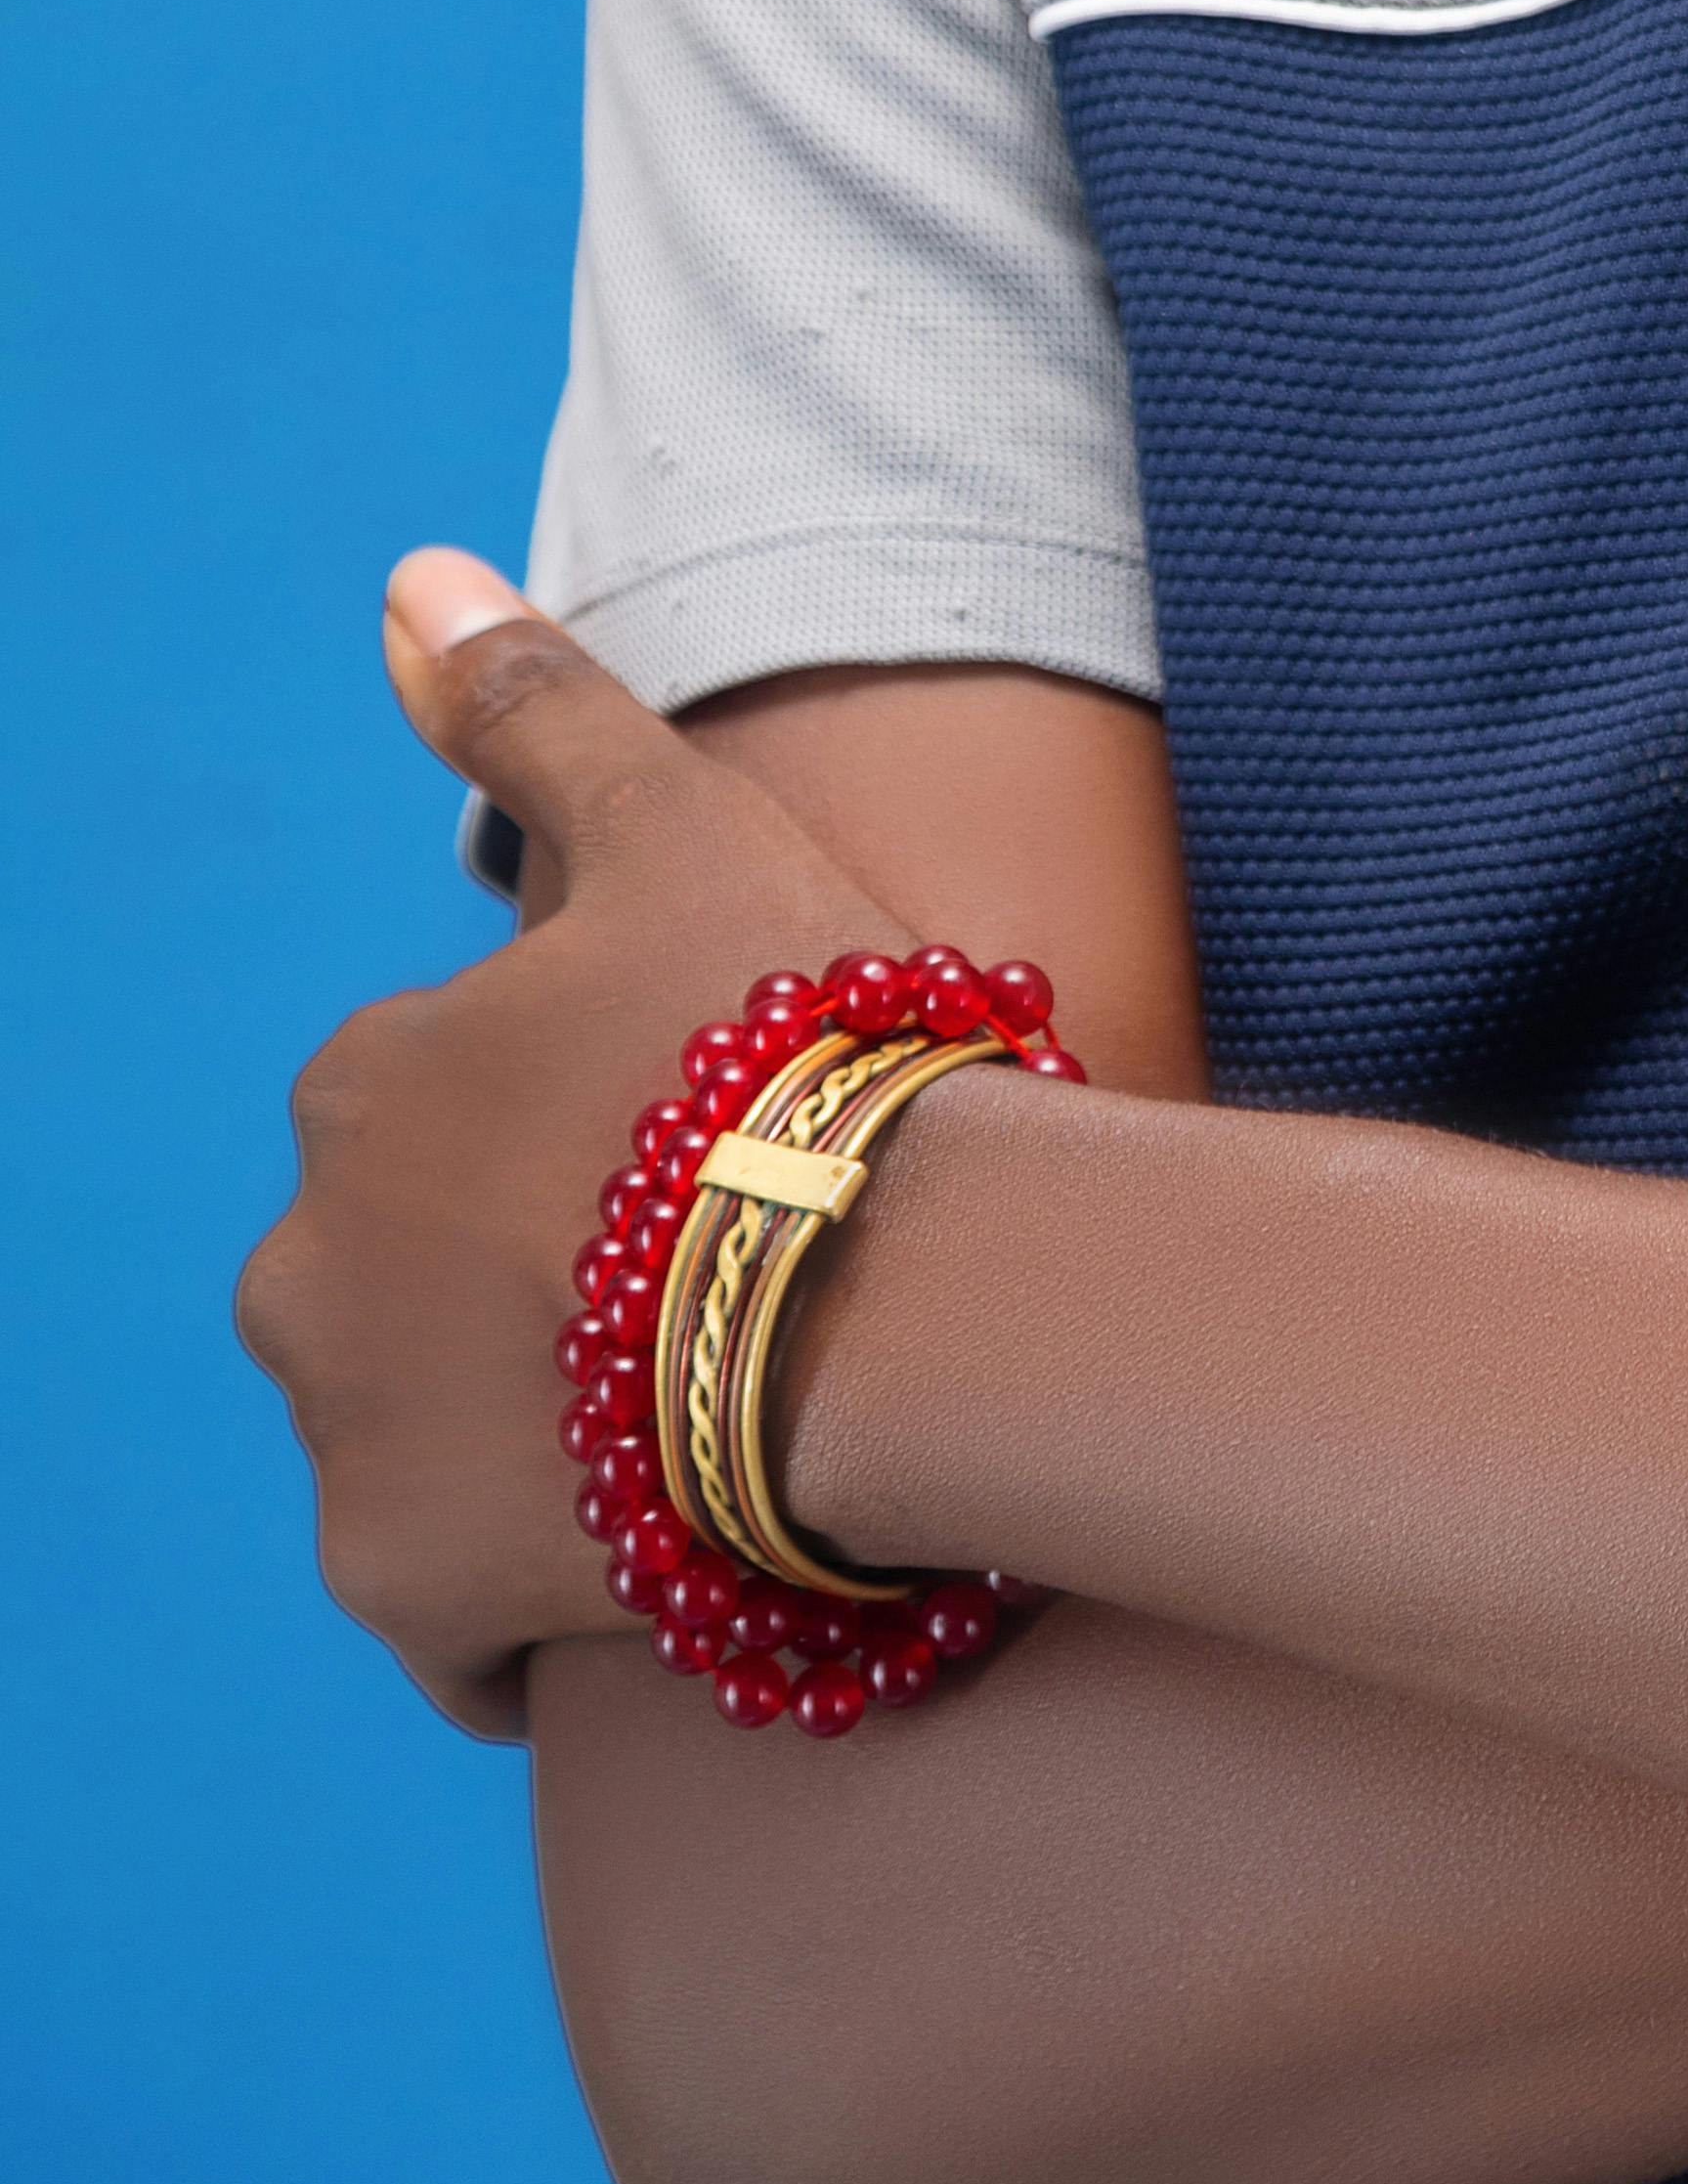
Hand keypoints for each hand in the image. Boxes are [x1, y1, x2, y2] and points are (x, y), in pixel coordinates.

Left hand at [239, 556, 906, 1736]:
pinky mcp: (402, 1584)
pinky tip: (654, 1536)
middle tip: (705, 1275)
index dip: (580, 1120)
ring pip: (422, 1426)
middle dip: (523, 1281)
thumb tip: (408, 579)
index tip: (699, 1136)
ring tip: (699, 1402)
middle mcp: (303, 1261)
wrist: (890, 1307)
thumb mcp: (677, 830)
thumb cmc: (798, 1042)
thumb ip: (532, 709)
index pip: (444, 1105)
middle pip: (412, 1274)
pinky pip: (445, 1604)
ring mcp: (345, 1436)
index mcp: (364, 1082)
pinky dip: (523, 1584)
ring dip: (524, 1424)